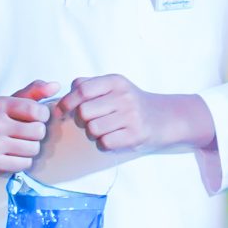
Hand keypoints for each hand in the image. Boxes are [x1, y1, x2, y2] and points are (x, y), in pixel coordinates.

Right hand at [0, 79, 57, 177]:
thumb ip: (34, 91)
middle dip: (36, 133)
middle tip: (24, 133)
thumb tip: (57, 85)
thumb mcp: (9, 102)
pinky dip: (23, 161)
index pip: (37, 111)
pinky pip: (25, 164)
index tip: (33, 118)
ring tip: (18, 144)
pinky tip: (12, 155)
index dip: (42, 116)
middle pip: (39, 131)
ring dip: (31, 148)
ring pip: (34, 149)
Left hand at [60, 74, 213, 153]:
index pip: (81, 90)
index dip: (67, 102)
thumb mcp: (111, 86)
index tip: (62, 111)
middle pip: (83, 112)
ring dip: (92, 134)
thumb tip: (61, 101)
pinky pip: (104, 144)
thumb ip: (86, 86)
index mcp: (115, 82)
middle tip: (90, 121)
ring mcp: (132, 117)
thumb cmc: (129, 103)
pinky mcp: (136, 136)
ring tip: (104, 130)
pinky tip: (112, 138)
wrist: (165, 118)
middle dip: (80, 120)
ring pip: (92, 130)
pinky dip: (103, 144)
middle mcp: (124, 97)